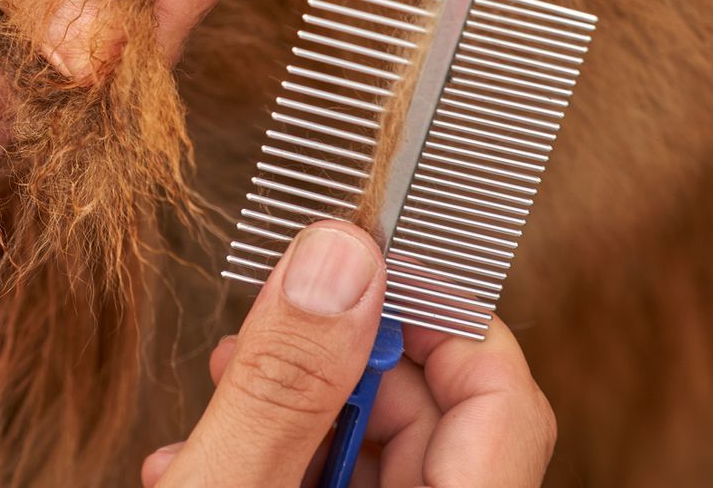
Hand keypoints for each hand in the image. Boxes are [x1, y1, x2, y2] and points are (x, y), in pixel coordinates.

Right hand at [142, 221, 554, 487]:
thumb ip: (284, 386)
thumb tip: (338, 254)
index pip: (503, 393)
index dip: (433, 309)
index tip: (358, 256)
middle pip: (438, 417)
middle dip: (341, 355)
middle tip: (258, 323)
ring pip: (386, 453)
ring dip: (298, 406)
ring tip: (218, 385)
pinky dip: (288, 458)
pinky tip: (209, 452)